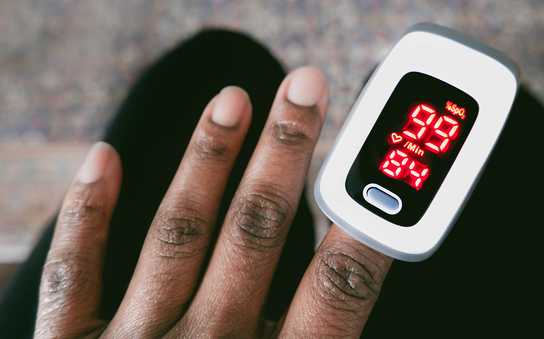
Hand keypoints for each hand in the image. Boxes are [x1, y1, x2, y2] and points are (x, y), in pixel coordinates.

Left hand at [35, 67, 392, 337]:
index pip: (334, 297)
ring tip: (232, 100)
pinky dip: (86, 215)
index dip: (365, 230)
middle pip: (255, 240)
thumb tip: (363, 318)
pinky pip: (71, 276)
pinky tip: (106, 158)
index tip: (387, 171)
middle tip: (305, 88)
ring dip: (207, 164)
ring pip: (176, 237)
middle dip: (286, 158)